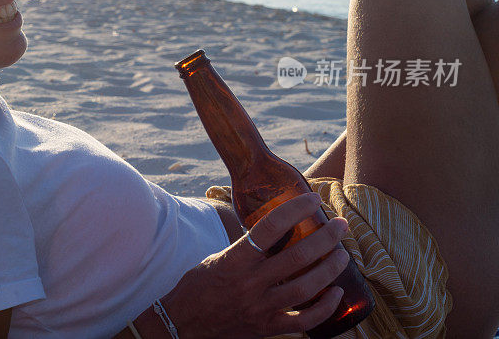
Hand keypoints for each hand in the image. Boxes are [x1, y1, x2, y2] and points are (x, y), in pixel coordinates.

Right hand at [161, 193, 348, 338]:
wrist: (183, 323)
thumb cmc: (199, 285)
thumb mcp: (218, 257)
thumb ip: (245, 246)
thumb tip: (273, 227)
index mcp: (234, 259)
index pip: (269, 227)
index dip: (295, 210)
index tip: (313, 199)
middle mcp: (249, 283)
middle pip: (296, 256)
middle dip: (326, 238)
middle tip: (341, 226)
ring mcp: (259, 307)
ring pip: (305, 287)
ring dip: (330, 269)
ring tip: (342, 255)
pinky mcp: (266, 327)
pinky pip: (303, 321)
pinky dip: (324, 308)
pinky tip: (336, 294)